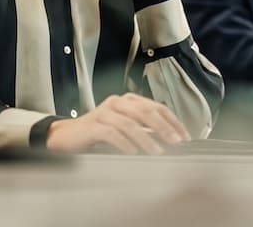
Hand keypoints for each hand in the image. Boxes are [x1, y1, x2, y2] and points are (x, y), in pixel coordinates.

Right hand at [46, 93, 189, 154]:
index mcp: (128, 100)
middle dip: (163, 128)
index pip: (156, 107)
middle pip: (145, 112)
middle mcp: (117, 102)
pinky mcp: (93, 125)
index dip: (172, 121)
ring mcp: (104, 112)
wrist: (68, 136)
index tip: (184, 136)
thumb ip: (144, 129)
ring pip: (130, 124)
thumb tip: (170, 140)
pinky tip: (133, 153)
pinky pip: (112, 133)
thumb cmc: (99, 133)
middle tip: (175, 142)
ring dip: (146, 139)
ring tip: (157, 152)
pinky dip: (124, 144)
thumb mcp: (124, 128)